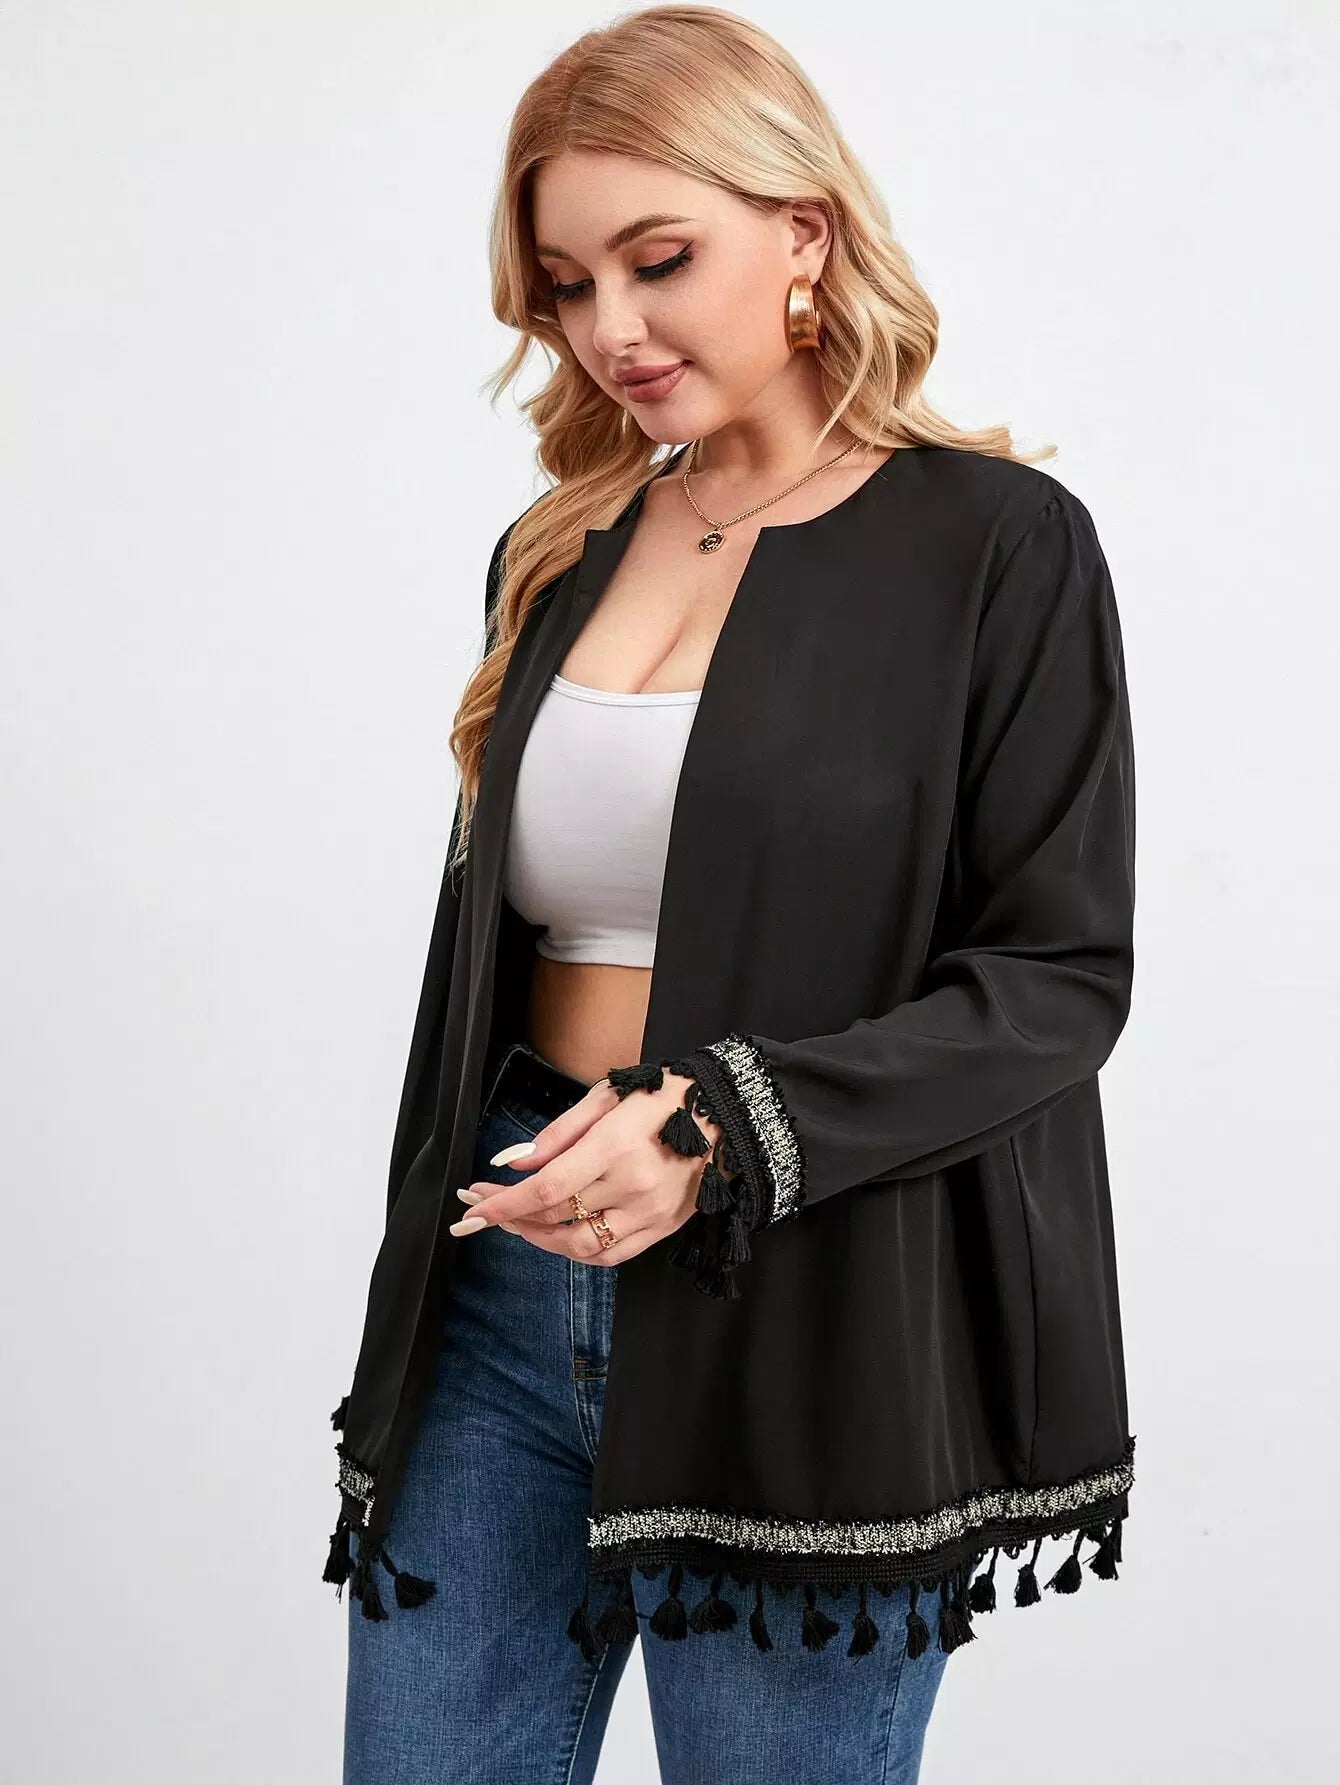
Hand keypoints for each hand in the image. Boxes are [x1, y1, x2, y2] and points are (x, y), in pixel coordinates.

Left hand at [451, 1071, 721, 1264]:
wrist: (729, 1115)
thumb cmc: (666, 1096)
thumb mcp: (608, 1096)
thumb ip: (559, 1133)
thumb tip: (515, 1162)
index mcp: (616, 1146)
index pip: (546, 1189)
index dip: (503, 1203)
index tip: (471, 1207)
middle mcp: (633, 1186)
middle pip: (555, 1218)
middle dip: (510, 1216)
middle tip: (482, 1207)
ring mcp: (650, 1213)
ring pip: (579, 1246)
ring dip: (540, 1239)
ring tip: (517, 1222)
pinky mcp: (663, 1229)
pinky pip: (610, 1255)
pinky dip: (577, 1251)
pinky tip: (558, 1234)